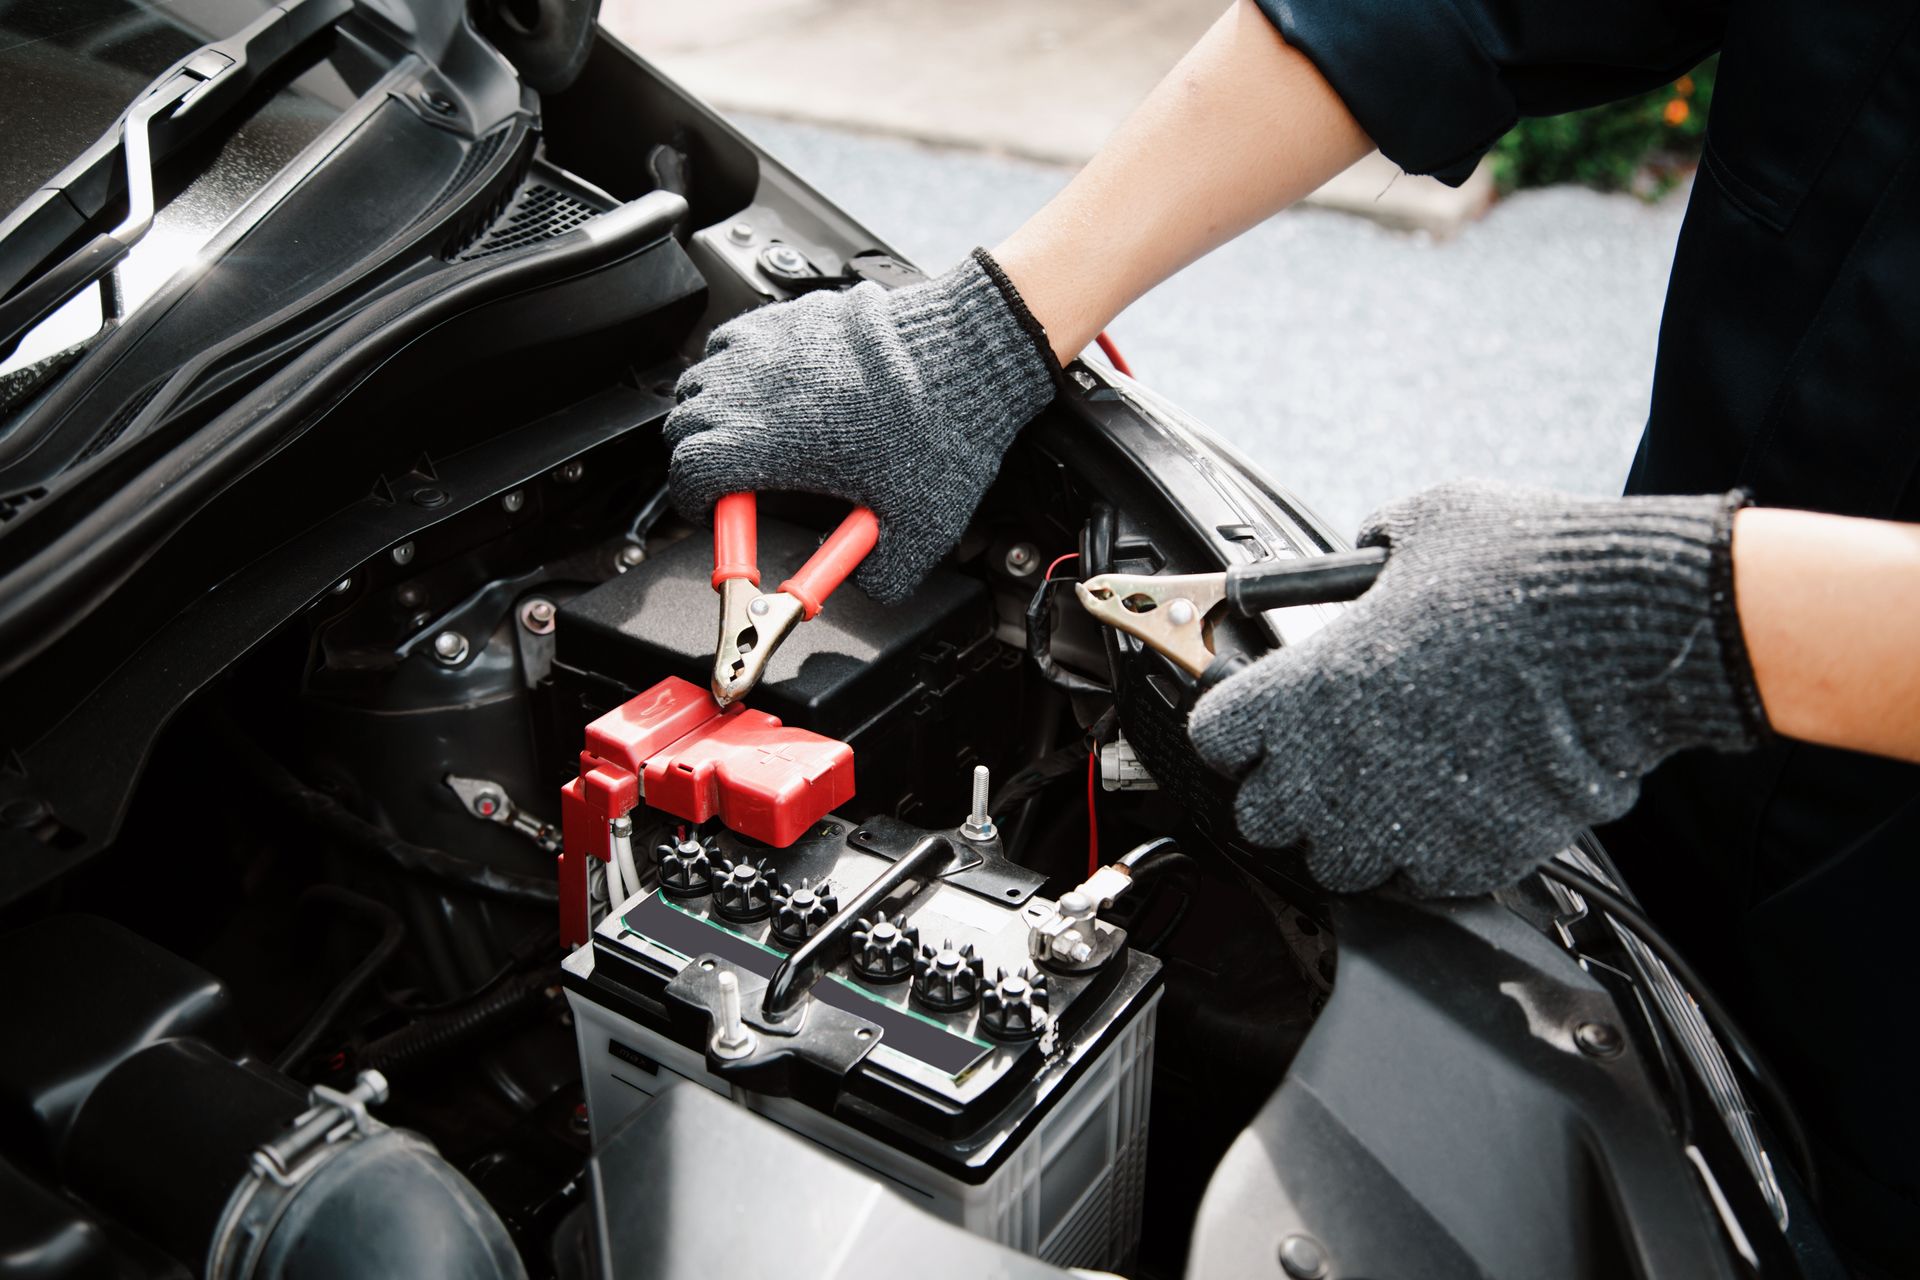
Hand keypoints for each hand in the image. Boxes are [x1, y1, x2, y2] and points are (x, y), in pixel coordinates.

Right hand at [664, 252, 1054, 603]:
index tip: (715, 516)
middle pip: (683, 426)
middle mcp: (754, 387)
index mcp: (770, 442)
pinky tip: (771, 387)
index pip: (688, 474)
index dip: (695, 505)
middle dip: (697, 460)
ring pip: (701, 380)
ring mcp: (768, 344)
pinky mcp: (789, 316)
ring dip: (710, 412)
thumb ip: (883, 574)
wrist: (969, 356)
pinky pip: (733, 341)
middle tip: (731, 484)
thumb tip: (864, 585)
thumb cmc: (942, 427)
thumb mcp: (918, 528)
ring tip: (746, 436)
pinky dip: (734, 368)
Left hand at [1187, 482, 1768, 895]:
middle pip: (1259, 815)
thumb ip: (1370, 553)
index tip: (1257, 711)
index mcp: (1307, 689)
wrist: (1630, 638)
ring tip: (1387, 787)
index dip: (1235, 721)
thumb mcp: (1425, 527)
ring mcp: (1400, 825)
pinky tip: (1448, 807)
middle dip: (1283, 787)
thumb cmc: (1529, 573)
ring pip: (1331, 863)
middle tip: (1323, 755)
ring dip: (1346, 831)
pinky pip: (1412, 880)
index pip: (1214, 736)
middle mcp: (1337, 769)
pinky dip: (1419, 854)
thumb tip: (1366, 556)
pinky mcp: (1466, 861)